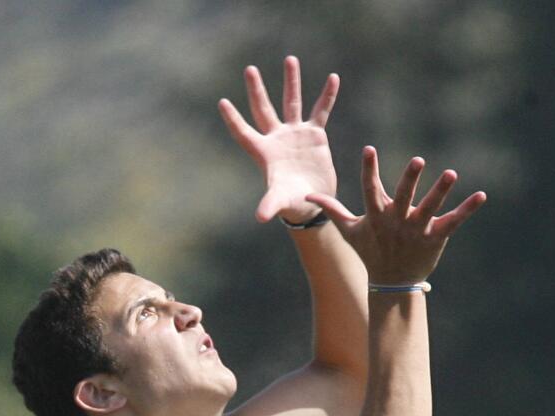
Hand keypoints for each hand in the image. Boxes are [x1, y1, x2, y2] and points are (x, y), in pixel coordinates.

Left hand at [219, 55, 338, 223]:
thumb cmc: (291, 203)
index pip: (244, 132)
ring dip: (291, 82)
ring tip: (290, 59)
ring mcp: (296, 134)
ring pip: (292, 103)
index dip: (233, 119)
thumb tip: (260, 218)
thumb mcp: (279, 201)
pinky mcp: (315, 135)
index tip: (222, 103)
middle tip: (249, 70)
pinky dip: (327, 96)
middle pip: (264, 109)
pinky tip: (333, 78)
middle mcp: (277, 139)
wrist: (312, 203)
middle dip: (256, 90)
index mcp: (264, 152)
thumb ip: (269, 205)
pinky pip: (321, 111)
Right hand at [307, 147, 486, 282]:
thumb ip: (332, 210)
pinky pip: (453, 221)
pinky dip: (468, 209)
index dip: (369, 170)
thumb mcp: (350, 231)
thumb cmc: (370, 252)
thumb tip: (307, 197)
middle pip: (403, 196)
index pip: (370, 189)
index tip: (369, 149)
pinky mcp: (435, 237)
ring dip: (440, 191)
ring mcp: (417, 229)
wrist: (392, 284)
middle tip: (418, 160)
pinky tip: (481, 196)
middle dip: (410, 179)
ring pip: (430, 208)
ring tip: (451, 173)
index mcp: (377, 215)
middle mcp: (397, 221)